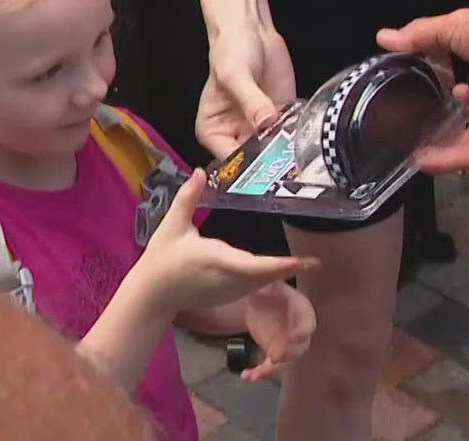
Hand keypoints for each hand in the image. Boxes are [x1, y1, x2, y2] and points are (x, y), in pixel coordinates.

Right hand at [135, 171, 315, 315]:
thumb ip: (188, 198)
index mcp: (217, 259)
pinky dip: (267, 279)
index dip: (280, 265)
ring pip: (261, 283)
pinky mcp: (228, 297)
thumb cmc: (162, 258)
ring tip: (304, 265)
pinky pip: (253, 287)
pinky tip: (280, 270)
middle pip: (265, 276)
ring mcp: (229, 292)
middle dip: (289, 269)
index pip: (255, 265)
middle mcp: (228, 279)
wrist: (153, 294)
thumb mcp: (172, 225)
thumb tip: (199, 171)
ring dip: (280, 274)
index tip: (304, 262)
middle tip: (315, 263)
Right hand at [196, 23, 295, 158]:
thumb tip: (266, 123)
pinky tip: (307, 139)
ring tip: (300, 155)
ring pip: (274, 151)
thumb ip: (250, 101)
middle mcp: (235, 135)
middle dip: (271, 163)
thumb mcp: (235, 75)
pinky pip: (290, 135)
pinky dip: (298, 138)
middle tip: (288, 165)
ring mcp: (260, 128)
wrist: (252, 31)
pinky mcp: (280, 118)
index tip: (267, 167)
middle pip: (254, 161)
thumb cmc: (231, 52)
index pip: (230, 161)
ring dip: (287, 152)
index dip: (248, 167)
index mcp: (214, 132)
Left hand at [239, 282, 315, 382]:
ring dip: (272, 369)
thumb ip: (279, 280)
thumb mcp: (272, 282)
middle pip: (299, 347)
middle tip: (276, 358)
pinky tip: (246, 376)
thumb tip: (303, 267)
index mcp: (302, 311)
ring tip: (256, 375)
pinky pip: (269, 366)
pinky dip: (259, 372)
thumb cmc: (269, 288)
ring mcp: (286, 344)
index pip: (308, 322)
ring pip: (284, 362)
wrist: (258, 300)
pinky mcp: (274, 352)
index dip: (304, 330)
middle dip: (289, 354)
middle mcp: (297, 330)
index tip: (296, 337)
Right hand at [379, 0, 468, 173]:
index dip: (436, 90)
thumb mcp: (455, 26)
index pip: (461, 84)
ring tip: (406, 150)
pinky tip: (422, 161)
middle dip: (438, 123)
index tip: (406, 95)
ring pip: (468, 140)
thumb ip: (421, 36)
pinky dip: (450, 158)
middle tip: (403, 129)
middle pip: (465, 116)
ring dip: (440, 146)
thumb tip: (382, 37)